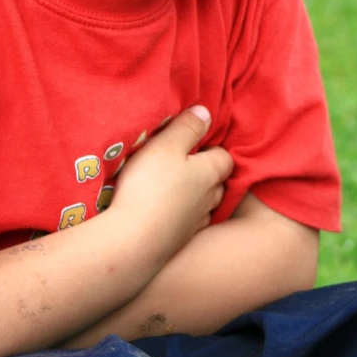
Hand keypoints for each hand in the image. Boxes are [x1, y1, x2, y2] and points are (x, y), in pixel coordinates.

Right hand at [111, 106, 232, 258]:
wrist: (132, 243)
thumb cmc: (150, 186)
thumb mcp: (166, 145)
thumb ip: (187, 127)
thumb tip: (206, 112)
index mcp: (210, 173)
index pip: (225, 157)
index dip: (212, 149)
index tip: (193, 144)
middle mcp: (209, 200)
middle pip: (217, 183)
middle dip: (205, 174)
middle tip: (182, 165)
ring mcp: (195, 225)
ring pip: (203, 206)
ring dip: (193, 197)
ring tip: (172, 189)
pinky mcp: (178, 244)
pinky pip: (185, 225)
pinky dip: (178, 218)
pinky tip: (162, 214)